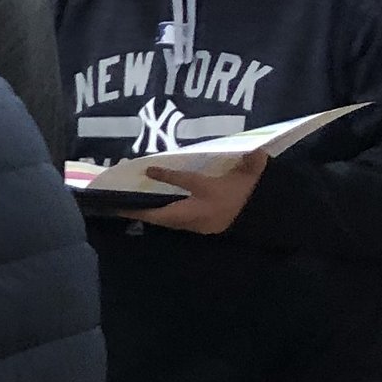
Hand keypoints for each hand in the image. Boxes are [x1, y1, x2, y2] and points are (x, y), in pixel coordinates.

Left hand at [138, 152, 267, 234]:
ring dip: (150, 215)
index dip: (167, 175)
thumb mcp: (251, 179)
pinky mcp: (200, 229)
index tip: (148, 168)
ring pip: (168, 221)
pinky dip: (161, 217)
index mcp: (210, 196)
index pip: (186, 183)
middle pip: (165, 214)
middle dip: (142, 210)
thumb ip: (251, 164)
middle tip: (119, 205)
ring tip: (129, 209)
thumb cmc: (253, 199)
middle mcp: (199, 213)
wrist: (262, 222)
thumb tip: (258, 152)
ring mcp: (198, 224)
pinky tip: (153, 212)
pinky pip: (175, 224)